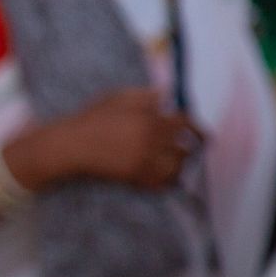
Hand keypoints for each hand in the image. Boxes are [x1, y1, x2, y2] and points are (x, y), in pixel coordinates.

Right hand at [52, 87, 200, 188]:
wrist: (71, 145)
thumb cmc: (92, 118)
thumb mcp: (117, 97)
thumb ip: (145, 94)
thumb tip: (167, 94)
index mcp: (150, 117)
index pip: (186, 122)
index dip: (198, 128)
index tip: (204, 135)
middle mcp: (151, 139)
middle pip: (186, 147)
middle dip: (192, 149)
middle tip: (194, 151)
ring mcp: (144, 160)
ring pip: (177, 167)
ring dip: (181, 165)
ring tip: (179, 164)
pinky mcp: (135, 177)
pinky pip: (162, 183)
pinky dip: (168, 182)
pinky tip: (167, 179)